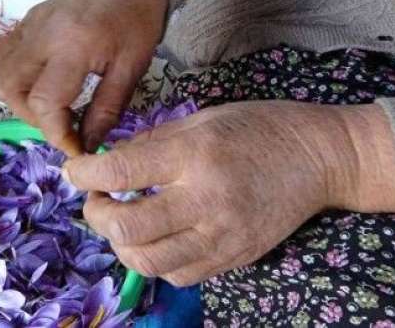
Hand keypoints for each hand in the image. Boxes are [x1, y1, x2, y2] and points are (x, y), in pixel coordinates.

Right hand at [0, 0, 167, 155]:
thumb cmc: (136, 24)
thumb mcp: (131, 71)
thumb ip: (106, 111)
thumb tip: (87, 145)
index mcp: (74, 46)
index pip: (45, 102)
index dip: (57, 134)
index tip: (75, 147)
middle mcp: (42, 34)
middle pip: (11, 89)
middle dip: (32, 118)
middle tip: (61, 123)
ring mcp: (29, 25)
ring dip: (16, 99)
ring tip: (47, 105)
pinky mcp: (24, 22)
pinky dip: (8, 77)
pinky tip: (34, 84)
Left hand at [63, 100, 394, 285]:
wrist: (320, 158)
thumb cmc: (258, 128)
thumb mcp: (202, 119)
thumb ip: (153, 144)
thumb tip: (108, 165)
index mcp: (195, 154)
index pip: (121, 172)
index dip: (84, 175)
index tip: (74, 172)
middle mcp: (206, 199)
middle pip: (127, 228)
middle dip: (97, 215)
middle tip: (97, 200)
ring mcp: (222, 235)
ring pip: (148, 261)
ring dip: (121, 244)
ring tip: (122, 222)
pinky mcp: (235, 257)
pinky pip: (179, 275)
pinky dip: (155, 260)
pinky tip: (157, 239)